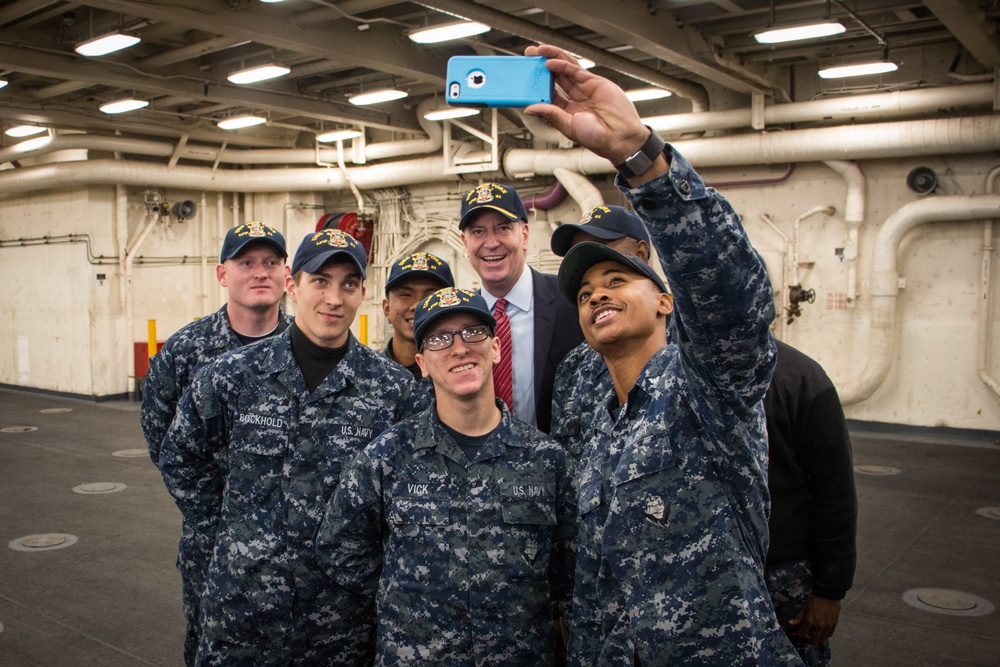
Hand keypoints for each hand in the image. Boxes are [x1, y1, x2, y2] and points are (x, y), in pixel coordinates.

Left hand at [524, 44, 659, 173]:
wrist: (621, 138)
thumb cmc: (598, 139)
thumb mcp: (568, 127)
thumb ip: (550, 114)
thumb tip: (529, 109)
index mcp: (566, 112)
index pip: (547, 95)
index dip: (535, 87)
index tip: (522, 80)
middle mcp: (575, 99)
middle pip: (554, 79)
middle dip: (540, 68)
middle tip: (527, 57)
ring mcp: (585, 89)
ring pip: (564, 69)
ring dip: (551, 58)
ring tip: (537, 51)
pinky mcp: (594, 82)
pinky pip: (575, 71)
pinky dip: (562, 65)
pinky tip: (550, 62)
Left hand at [787, 594, 840, 644]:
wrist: (828, 593)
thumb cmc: (815, 599)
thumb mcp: (805, 607)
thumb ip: (799, 617)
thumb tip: (790, 623)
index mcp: (810, 621)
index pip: (803, 634)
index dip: (798, 635)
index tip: (796, 633)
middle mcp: (819, 626)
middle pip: (813, 641)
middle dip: (807, 639)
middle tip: (805, 635)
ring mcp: (827, 626)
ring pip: (822, 639)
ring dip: (816, 638)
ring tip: (813, 633)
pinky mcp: (834, 624)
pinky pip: (829, 635)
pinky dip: (825, 635)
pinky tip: (821, 630)